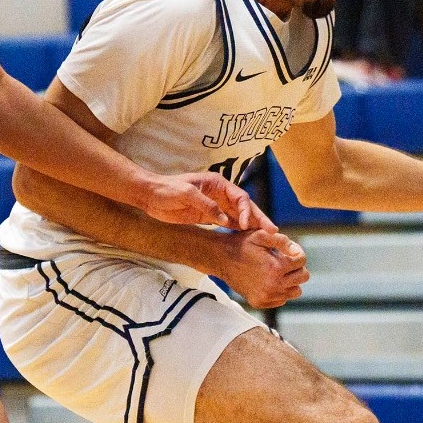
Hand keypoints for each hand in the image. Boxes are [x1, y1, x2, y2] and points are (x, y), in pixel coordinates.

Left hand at [143, 171, 275, 230]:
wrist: (149, 195)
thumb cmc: (166, 189)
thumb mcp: (186, 194)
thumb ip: (206, 206)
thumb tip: (224, 220)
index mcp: (217, 183)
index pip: (239, 196)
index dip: (246, 210)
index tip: (247, 225)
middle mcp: (220, 194)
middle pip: (244, 206)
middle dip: (258, 218)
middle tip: (273, 232)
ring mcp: (215, 205)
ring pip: (238, 216)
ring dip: (252, 226)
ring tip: (266, 237)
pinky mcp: (207, 216)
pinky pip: (227, 223)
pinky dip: (238, 230)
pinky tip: (247, 239)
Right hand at [219, 228, 308, 309]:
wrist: (221, 259)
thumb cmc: (242, 245)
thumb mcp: (261, 235)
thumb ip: (283, 240)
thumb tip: (296, 252)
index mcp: (276, 267)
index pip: (302, 261)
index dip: (297, 252)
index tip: (288, 250)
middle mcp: (273, 285)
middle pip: (303, 277)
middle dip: (296, 267)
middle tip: (284, 261)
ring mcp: (267, 296)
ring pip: (295, 291)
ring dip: (290, 281)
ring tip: (278, 272)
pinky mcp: (260, 302)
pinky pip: (282, 299)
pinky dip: (280, 291)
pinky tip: (269, 280)